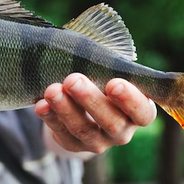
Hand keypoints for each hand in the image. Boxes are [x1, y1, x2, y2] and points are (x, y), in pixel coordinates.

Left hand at [34, 73, 156, 153]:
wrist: (83, 104)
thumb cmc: (102, 79)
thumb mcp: (110, 70)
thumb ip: (107, 62)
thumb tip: (89, 37)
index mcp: (139, 111)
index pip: (142, 111)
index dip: (129, 100)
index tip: (113, 83)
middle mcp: (122, 130)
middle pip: (111, 122)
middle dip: (90, 100)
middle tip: (73, 80)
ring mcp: (99, 142)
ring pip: (83, 130)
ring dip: (66, 109)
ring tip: (52, 90)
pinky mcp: (75, 146)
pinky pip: (62, 134)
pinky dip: (50, 119)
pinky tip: (41, 105)